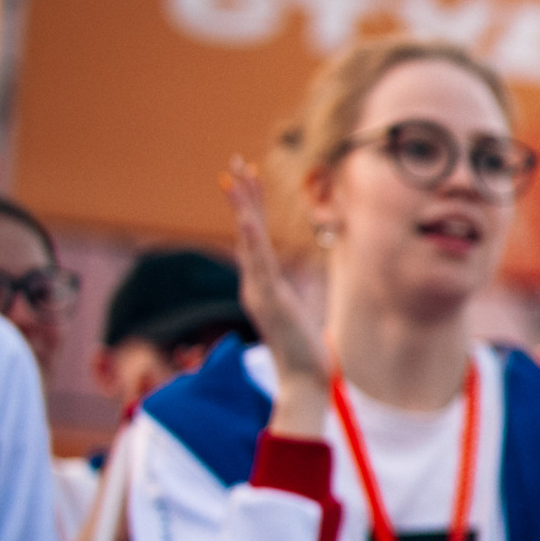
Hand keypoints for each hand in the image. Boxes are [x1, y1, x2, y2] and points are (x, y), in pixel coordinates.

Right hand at [222, 157, 327, 425]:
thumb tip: (297, 287)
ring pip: (248, 239)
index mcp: (261, 285)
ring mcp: (259, 290)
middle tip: (234, 160)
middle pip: (247, 230)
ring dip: (243, 205)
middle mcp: (255, 283)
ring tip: (234, 175)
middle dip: (242, 194)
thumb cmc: (305, 352)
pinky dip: (250, 236)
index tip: (248, 177)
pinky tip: (245, 214)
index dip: (251, 206)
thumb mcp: (300, 313)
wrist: (303, 379)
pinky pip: (258, 262)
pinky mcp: (268, 298)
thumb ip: (294, 295)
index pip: (254, 237)